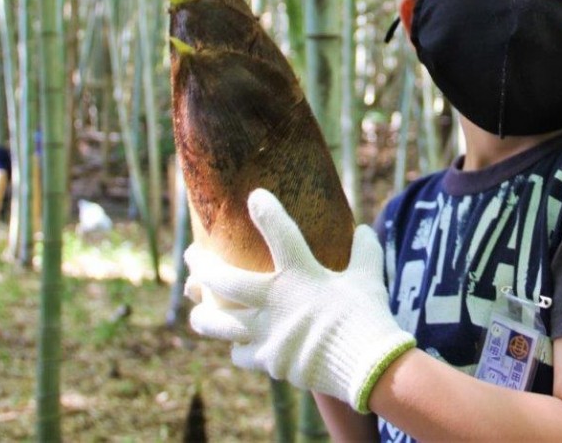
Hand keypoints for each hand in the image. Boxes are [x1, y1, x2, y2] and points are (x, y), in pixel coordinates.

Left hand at [184, 188, 414, 412]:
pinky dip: (239, 348)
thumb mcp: (369, 278)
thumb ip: (364, 252)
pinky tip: (239, 345)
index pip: (281, 234)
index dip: (267, 212)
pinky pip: (240, 353)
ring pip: (217, 323)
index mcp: (301, 275)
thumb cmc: (370, 316)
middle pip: (223, 280)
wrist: (369, 366)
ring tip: (197, 310)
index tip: (254, 196)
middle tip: (192, 256)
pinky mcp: (268, 360)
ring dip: (203, 314)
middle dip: (201, 265)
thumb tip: (364, 229)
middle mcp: (276, 301)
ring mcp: (267, 333)